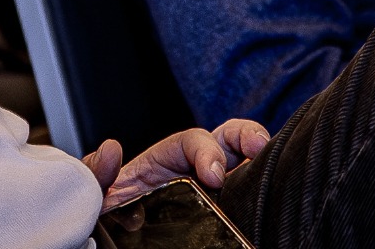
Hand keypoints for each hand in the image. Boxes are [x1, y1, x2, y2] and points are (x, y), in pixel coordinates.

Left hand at [82, 120, 269, 211]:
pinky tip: (268, 211)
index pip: (191, 141)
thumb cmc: (111, 216)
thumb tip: (111, 149)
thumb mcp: (100, 192)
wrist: (117, 241)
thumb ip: (97, 171)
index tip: (213, 175)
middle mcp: (193, 173)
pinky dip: (260, 203)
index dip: (206, 150)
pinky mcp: (220, 220)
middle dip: (246, 135)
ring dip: (259, 166)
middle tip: (259, 146)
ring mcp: (212, 196)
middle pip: (227, 141)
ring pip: (243, 171)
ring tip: (276, 174)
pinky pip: (245, 205)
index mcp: (165, 161)